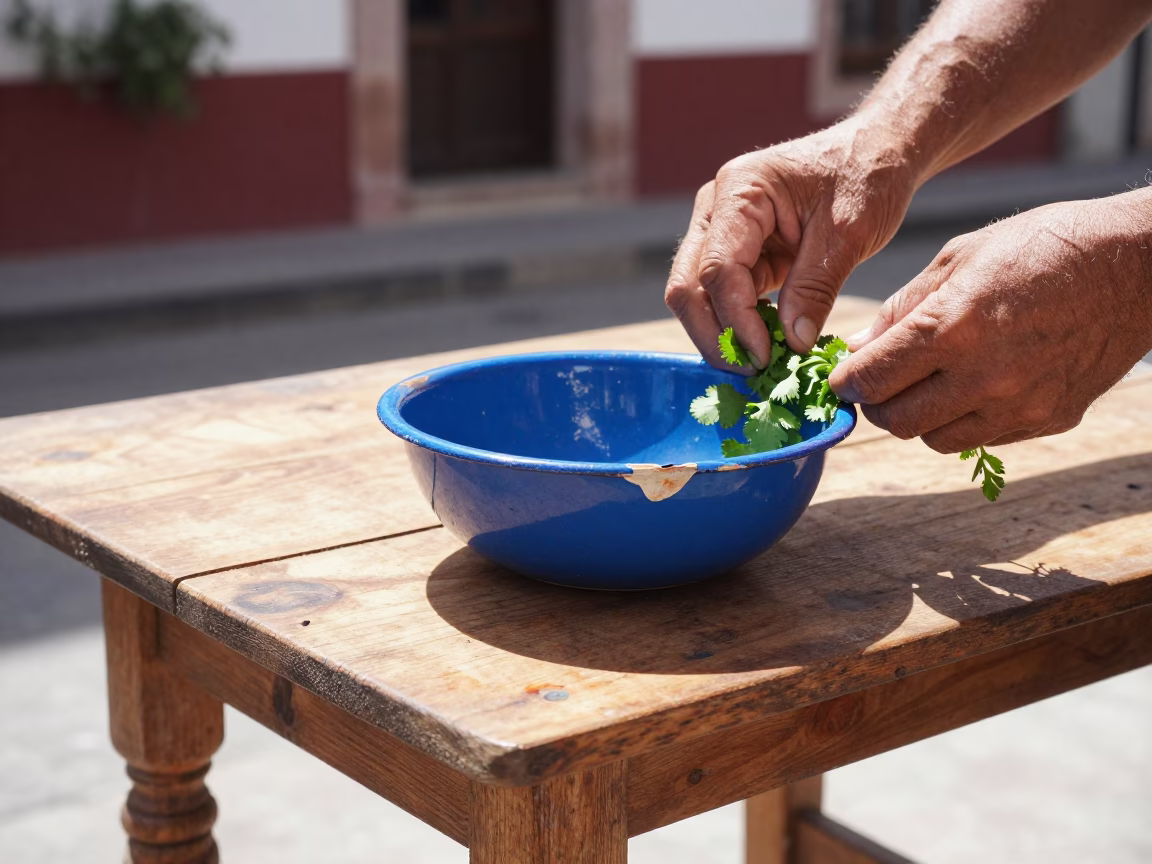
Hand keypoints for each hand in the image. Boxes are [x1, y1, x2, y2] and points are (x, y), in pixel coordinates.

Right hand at [664, 117, 917, 367]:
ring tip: (763, 364)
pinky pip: (722, 298)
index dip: (737, 320)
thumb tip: (792, 344)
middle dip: (715, 336)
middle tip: (754, 372)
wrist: (875, 153)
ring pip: (696, 298)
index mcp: (741, 190)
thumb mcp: (850, 232)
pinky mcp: (736, 253)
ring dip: (723, 335)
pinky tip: (768, 346)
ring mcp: (720, 232)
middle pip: (687, 287)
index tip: (768, 358)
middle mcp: (716, 209)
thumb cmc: (866, 178)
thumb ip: (816, 286)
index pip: (717, 268)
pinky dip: (739, 326)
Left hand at [829, 193, 1151, 451]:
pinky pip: (981, 438)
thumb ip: (902, 309)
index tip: (841, 377)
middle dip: (875, 406)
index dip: (845, 383)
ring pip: (935, 439)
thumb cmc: (1042, 246)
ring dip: (918, 417)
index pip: (872, 378)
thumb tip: (857, 348)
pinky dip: (962, 420)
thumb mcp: (960, 256)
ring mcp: (1020, 404)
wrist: (1136, 264)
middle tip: (875, 385)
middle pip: (896, 421)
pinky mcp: (1048, 420)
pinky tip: (971, 387)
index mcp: (953, 326)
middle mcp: (985, 374)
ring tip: (925, 384)